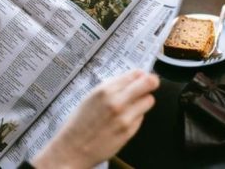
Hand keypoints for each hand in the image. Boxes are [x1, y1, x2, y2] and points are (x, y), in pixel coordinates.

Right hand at [32, 70, 159, 168]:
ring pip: (149, 101)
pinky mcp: (129, 131)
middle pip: (149, 84)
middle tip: (150, 84)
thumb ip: (112, 87)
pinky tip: (124, 119)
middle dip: (151, 82)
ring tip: (133, 105)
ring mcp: (125, 118)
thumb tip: (133, 78)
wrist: (73, 149)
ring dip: (143, 101)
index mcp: (105, 90)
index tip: (141, 77)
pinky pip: (141, 117)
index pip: (135, 74)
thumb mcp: (92, 96)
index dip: (140, 75)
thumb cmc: (79, 123)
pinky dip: (136, 116)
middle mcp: (117, 102)